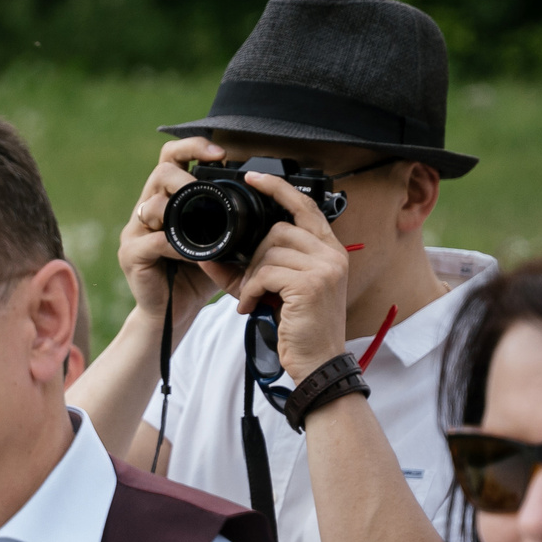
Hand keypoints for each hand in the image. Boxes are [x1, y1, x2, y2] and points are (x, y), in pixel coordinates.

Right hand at [118, 136, 230, 324]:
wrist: (173, 313)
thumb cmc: (196, 276)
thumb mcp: (219, 241)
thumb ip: (228, 219)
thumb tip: (263, 198)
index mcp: (168, 199)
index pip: (172, 157)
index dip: (194, 146)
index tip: (220, 153)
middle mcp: (147, 209)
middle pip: (161, 171)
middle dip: (187, 177)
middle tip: (207, 192)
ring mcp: (135, 232)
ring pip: (153, 205)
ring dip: (182, 212)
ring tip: (202, 227)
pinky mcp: (131, 255)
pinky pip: (155, 241)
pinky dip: (179, 247)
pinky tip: (195, 255)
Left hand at [232, 171, 350, 378]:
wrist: (317, 363)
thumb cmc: (297, 328)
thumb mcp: (274, 292)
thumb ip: (248, 270)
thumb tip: (208, 254)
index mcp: (329, 250)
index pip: (304, 206)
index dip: (278, 189)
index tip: (253, 177)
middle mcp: (333, 253)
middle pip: (279, 229)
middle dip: (254, 254)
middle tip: (249, 283)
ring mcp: (325, 267)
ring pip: (270, 250)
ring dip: (250, 276)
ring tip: (251, 298)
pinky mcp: (312, 284)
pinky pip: (265, 273)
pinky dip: (249, 290)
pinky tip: (251, 307)